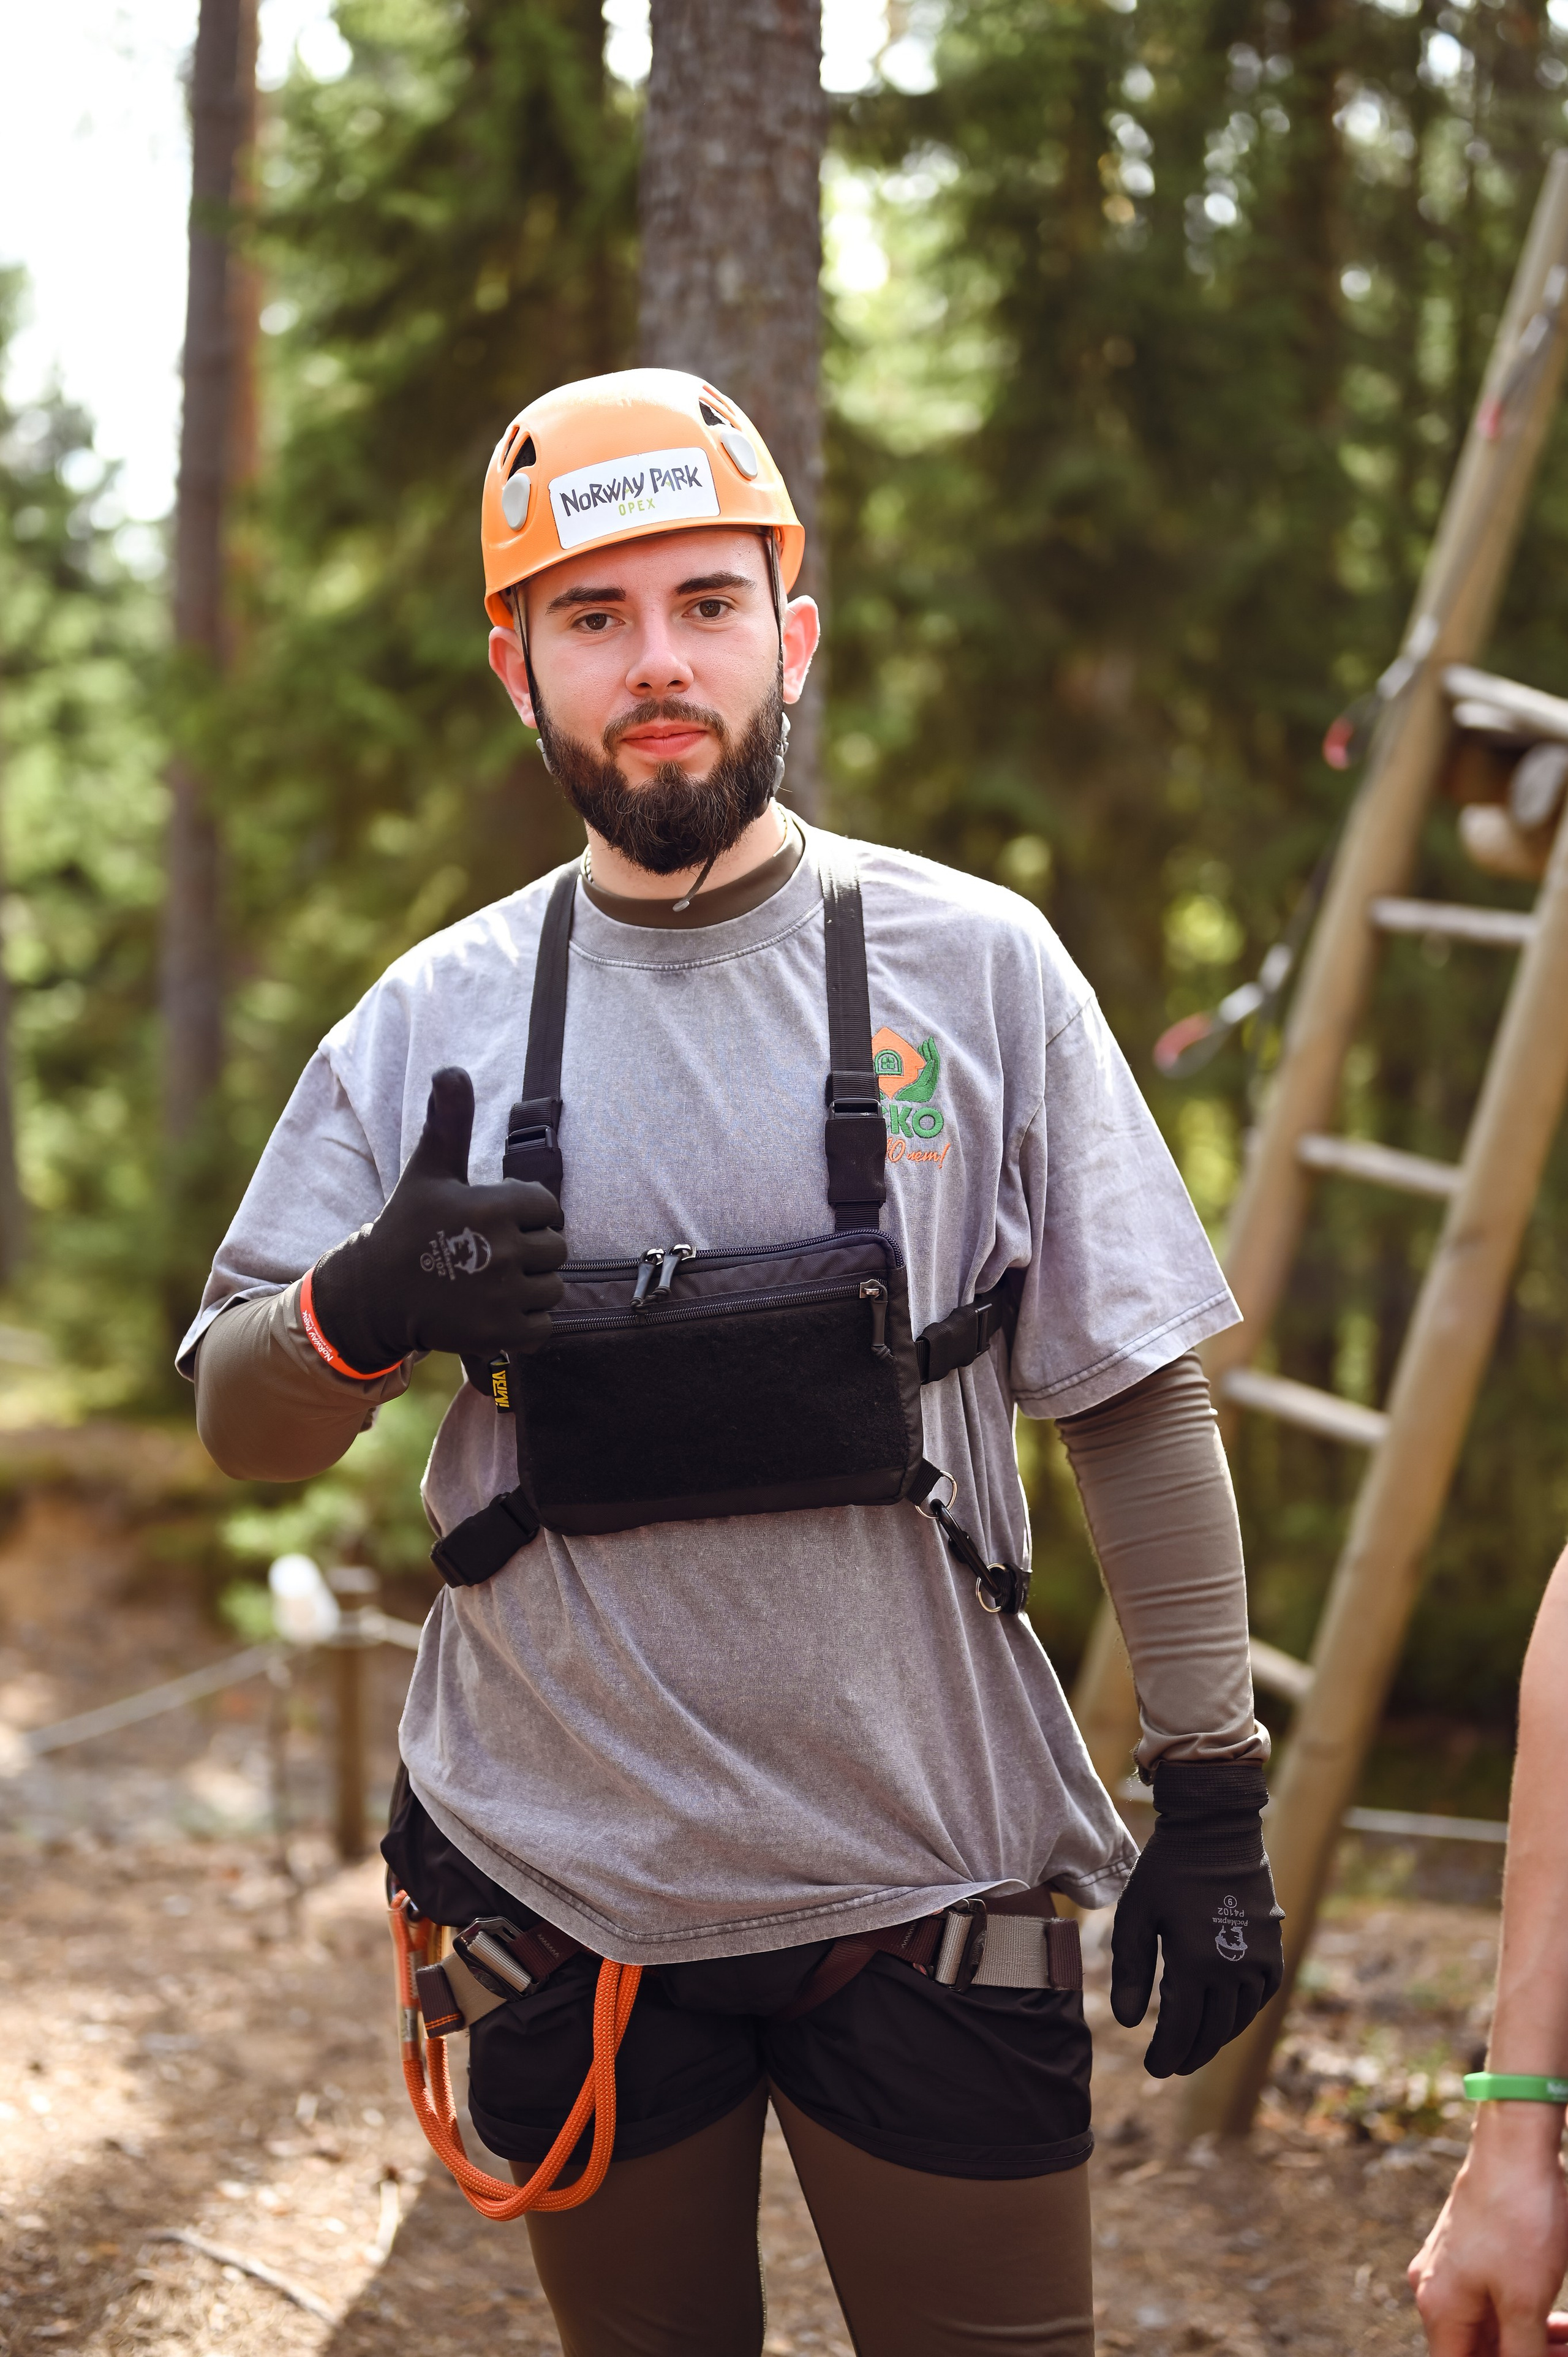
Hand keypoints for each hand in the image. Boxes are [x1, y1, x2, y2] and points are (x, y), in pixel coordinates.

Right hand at [310, 1067, 565, 1372]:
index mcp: (493, 1205)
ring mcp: (503, 1295)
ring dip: (531, 1288)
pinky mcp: (501, 1333)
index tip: (497, 1221)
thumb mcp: (430, 1169)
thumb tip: (451, 1070)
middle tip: (492, 1255)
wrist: (375, 1295)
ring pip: (553, 1288)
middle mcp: (503, 1250)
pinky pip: (544, 1328)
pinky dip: (527, 1324)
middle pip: (557, 1248)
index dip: (527, 1214)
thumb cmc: (409, 1226)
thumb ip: (450, 1120)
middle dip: (532, 1251)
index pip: (547, 1206)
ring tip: (493, 1283)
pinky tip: (496, 1311)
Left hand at [1110, 1759, 1283, 2076]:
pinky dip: (1242, 2014)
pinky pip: (1260, 1997)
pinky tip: (1224, 2017)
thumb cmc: (1167, 1869)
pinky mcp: (1272, 1949)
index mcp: (1196, 1964)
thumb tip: (1128, 2022)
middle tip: (1171, 2066)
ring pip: (1238, 2019)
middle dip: (1190, 2054)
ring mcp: (1258, 1960)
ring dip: (1216, 2038)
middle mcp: (1234, 1969)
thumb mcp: (1136, 1916)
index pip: (1182, 2030)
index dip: (1167, 2055)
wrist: (1216, 1830)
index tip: (1153, 2069)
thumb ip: (1131, 1971)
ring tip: (1194, 2047)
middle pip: (1212, 2032)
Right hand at [1409, 2112, 1567, 2355]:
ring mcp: (1450, 2266)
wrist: (1516, 2145)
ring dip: (1535, 2342)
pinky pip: (1496, 2299)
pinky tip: (1561, 2321)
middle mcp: (1435, 2289)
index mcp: (1439, 2308)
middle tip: (1567, 2354)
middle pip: (1480, 2351)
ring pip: (1493, 2327)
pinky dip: (1527, 2316)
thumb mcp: (1525, 2303)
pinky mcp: (1470, 2250)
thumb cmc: (1520, 2220)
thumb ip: (1519, 2355)